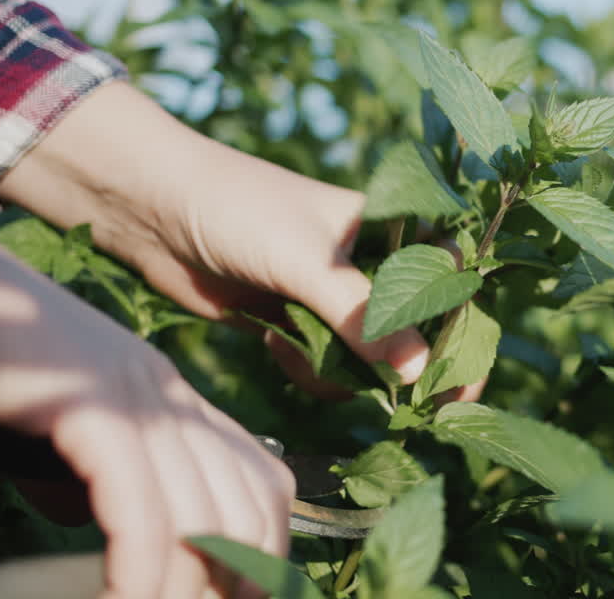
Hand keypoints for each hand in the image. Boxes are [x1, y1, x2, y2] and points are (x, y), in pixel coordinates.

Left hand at [0, 81, 485, 401]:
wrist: (150, 209)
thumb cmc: (238, 210)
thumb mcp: (306, 262)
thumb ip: (363, 316)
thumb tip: (419, 373)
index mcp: (393, 227)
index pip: (453, 283)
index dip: (463, 334)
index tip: (457, 386)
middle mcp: (372, 262)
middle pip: (417, 330)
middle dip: (402, 368)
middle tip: (394, 405)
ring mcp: (335, 296)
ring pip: (371, 358)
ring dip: (342, 372)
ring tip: (295, 350)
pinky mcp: (299, 321)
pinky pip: (328, 365)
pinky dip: (307, 368)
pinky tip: (270, 341)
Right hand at [0, 198, 294, 598]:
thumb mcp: (69, 431)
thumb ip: (106, 479)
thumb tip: (115, 540)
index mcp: (180, 403)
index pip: (267, 487)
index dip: (266, 557)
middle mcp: (175, 400)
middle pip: (248, 512)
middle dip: (234, 586)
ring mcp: (139, 400)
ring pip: (201, 521)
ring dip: (182, 593)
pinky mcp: (92, 408)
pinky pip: (139, 510)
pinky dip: (138, 571)